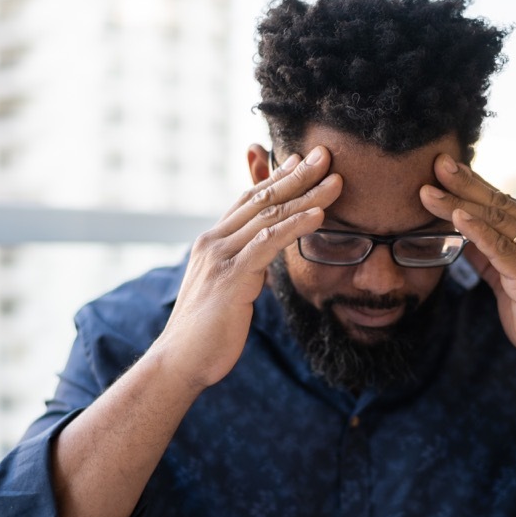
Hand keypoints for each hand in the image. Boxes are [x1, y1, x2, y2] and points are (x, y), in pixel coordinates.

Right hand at [155, 146, 340, 389]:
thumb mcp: (226, 292)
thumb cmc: (206, 332)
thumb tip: (262, 265)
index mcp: (211, 242)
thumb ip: (242, 270)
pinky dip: (295, 226)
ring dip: (306, 196)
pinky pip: (268, 244)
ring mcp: (220, 258)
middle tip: (327, 154)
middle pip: (261, 199)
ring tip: (336, 181)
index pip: (248, 200)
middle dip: (297, 175)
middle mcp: (213, 242)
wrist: (180, 362)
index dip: (277, 178)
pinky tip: (319, 215)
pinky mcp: (231, 278)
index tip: (303, 160)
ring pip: (268, 217)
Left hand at [420, 154, 515, 380]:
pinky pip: (502, 251)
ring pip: (496, 223)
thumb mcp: (510, 280)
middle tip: (435, 164)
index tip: (444, 166)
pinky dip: (478, 233)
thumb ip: (491, 256)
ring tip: (429, 192)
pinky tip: (457, 218)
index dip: (473, 183)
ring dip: (459, 205)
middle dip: (463, 184)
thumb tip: (463, 234)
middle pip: (498, 205)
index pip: (502, 202)